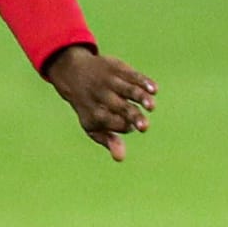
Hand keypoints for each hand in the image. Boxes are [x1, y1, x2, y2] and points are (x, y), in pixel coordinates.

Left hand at [44, 46, 156, 161]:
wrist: (73, 74)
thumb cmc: (89, 106)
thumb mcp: (92, 125)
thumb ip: (108, 141)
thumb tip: (120, 158)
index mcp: (94, 113)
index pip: (116, 123)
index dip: (125, 127)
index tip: (128, 126)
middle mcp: (102, 97)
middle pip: (121, 108)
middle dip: (133, 117)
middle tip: (145, 127)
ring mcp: (110, 81)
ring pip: (129, 90)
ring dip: (141, 98)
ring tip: (152, 107)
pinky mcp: (118, 68)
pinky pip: (133, 75)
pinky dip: (144, 82)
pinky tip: (154, 90)